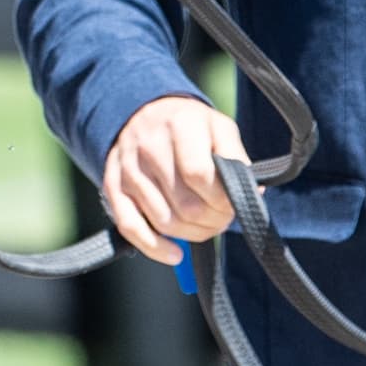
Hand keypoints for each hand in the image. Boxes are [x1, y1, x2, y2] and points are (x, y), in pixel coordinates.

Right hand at [103, 94, 245, 264]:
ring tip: (206, 225)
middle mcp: (148, 145)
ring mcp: (128, 168)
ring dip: (193, 234)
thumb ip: (236, 158)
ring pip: (164, 221)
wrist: (144, 111)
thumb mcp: (220, 127)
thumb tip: (251, 193)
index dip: (222, 199)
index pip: (200, 176)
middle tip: (223, 218)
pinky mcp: (114, 186)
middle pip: (185, 205)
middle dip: (213, 221)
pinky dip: (154, 248)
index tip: (233, 203)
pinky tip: (175, 254)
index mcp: (179, 125)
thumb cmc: (190, 125)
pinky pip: (130, 227)